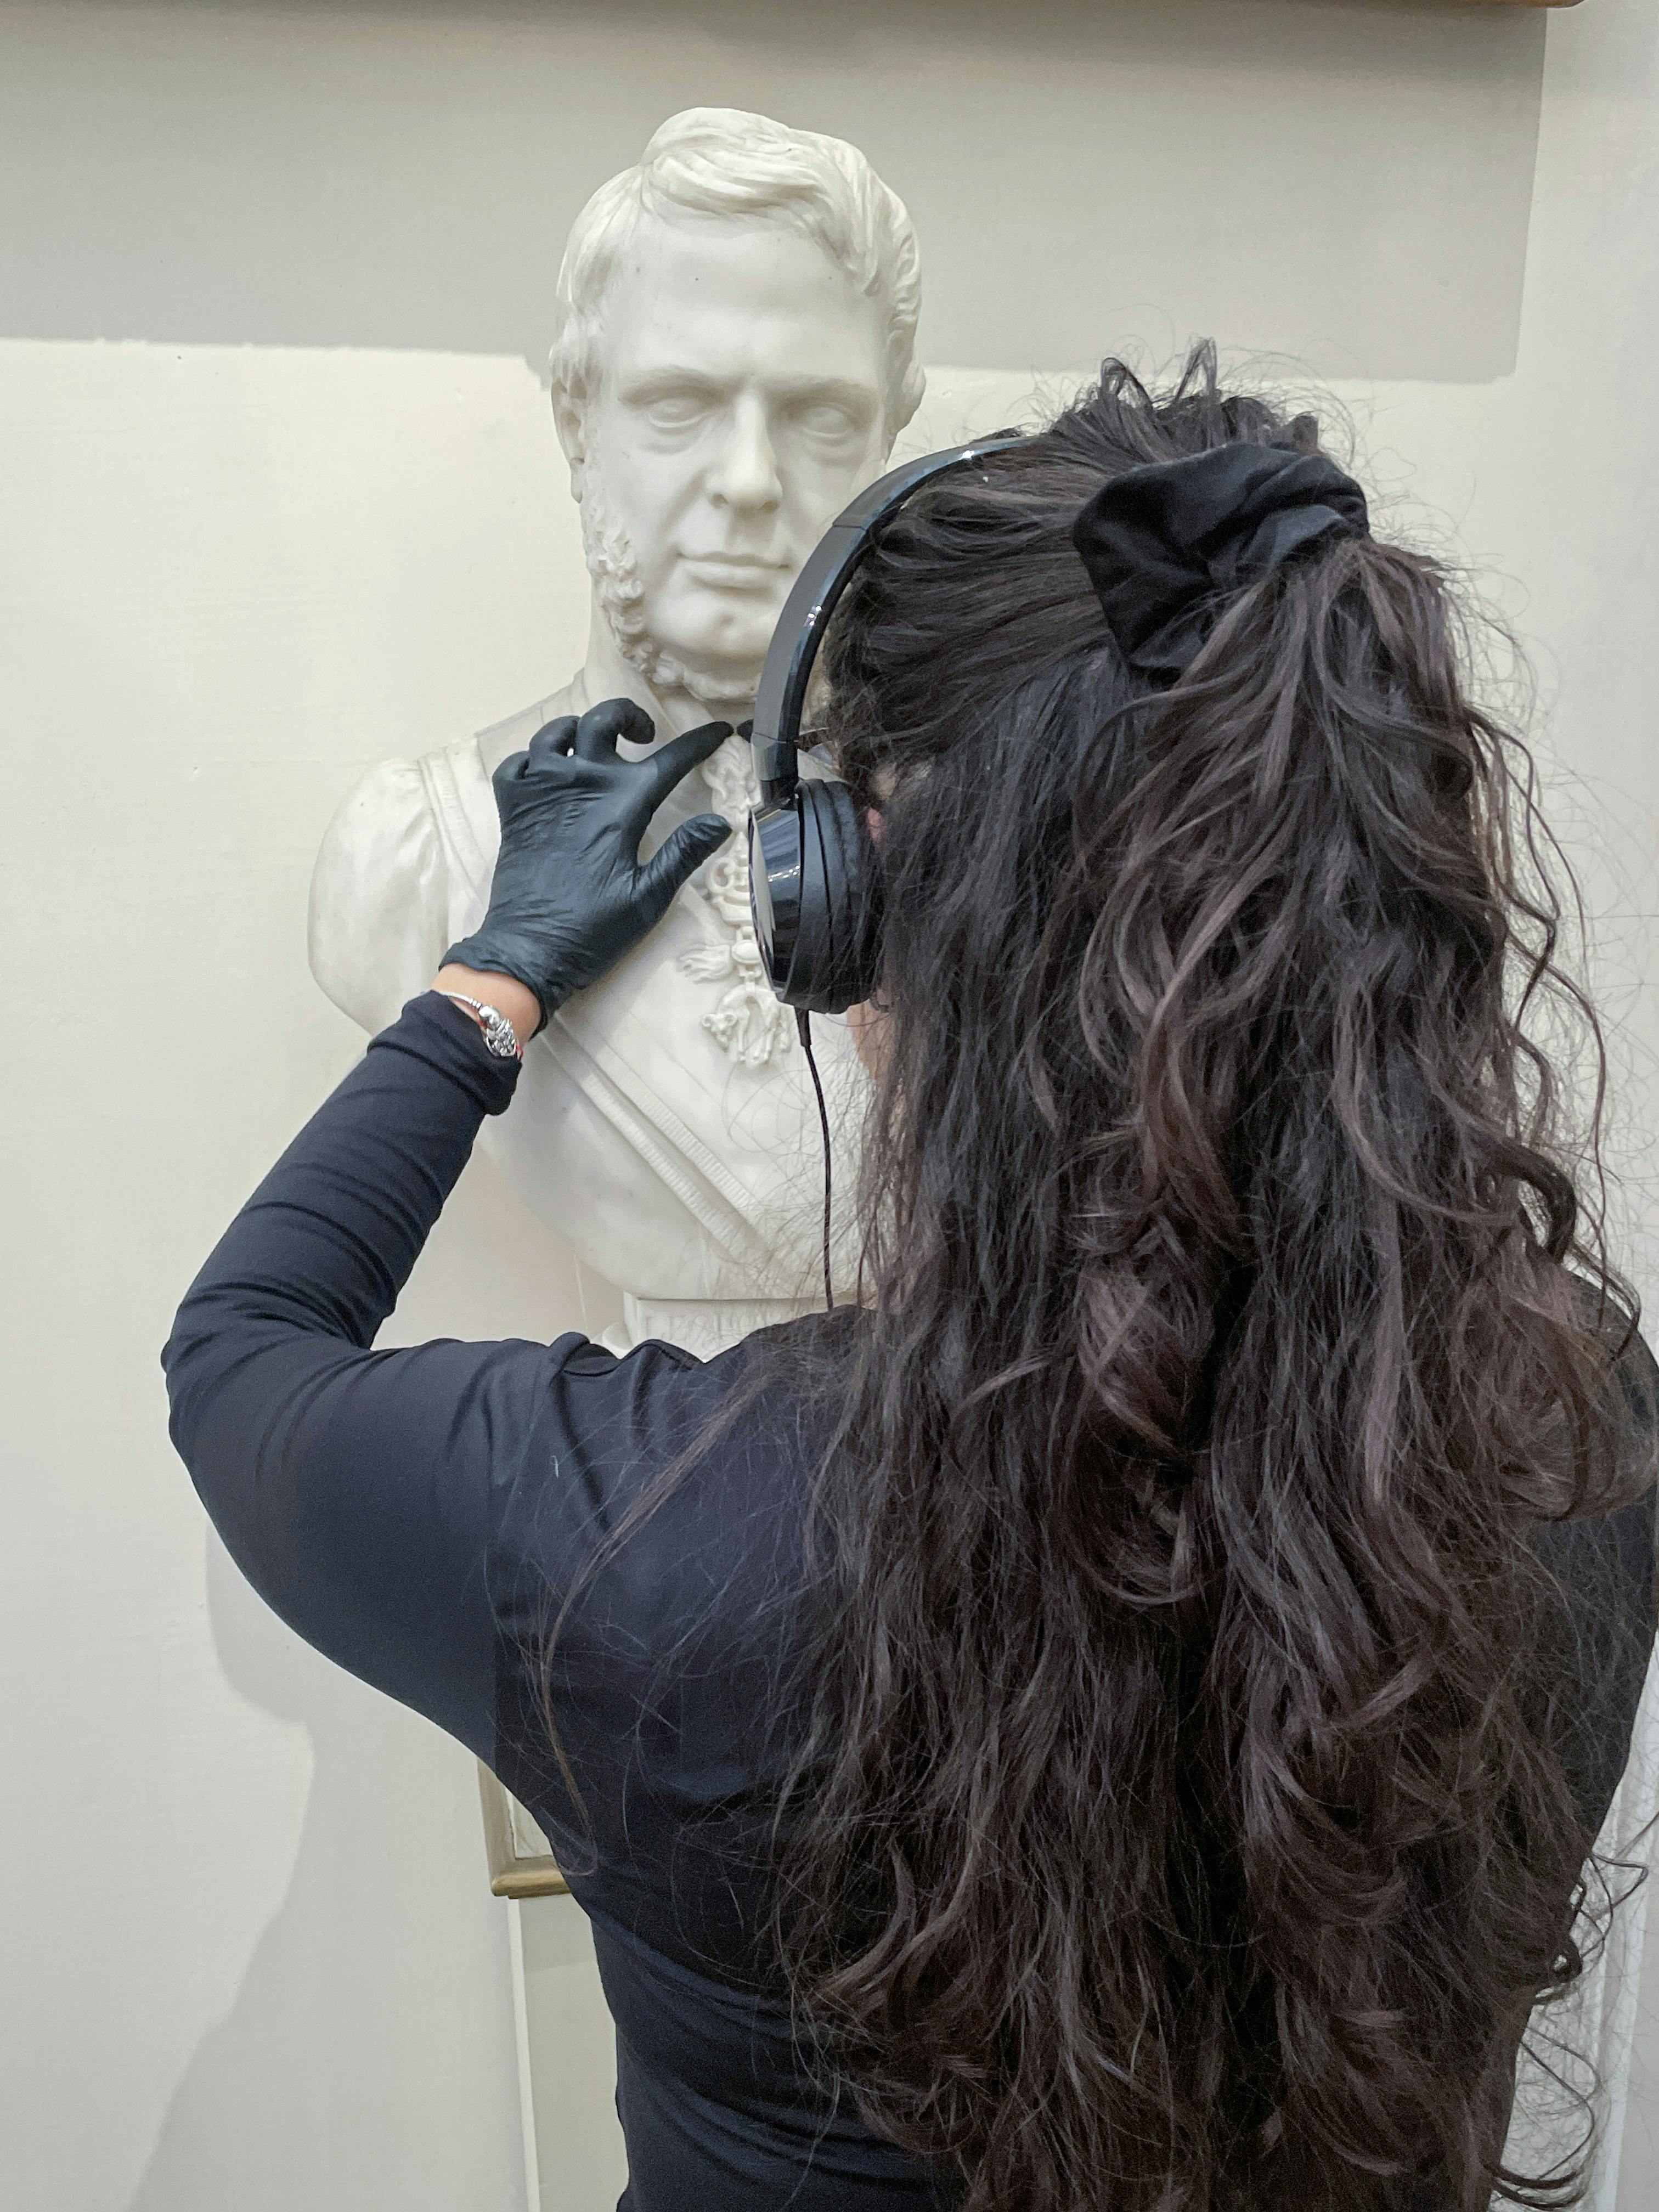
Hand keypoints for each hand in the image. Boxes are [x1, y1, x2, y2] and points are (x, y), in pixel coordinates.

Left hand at [439, 698, 733, 1032]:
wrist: (528, 950)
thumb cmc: (592, 930)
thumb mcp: (650, 898)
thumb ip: (684, 853)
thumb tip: (721, 822)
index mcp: (620, 806)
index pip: (669, 760)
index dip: (699, 743)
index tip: (717, 733)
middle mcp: (578, 785)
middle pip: (603, 720)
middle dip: (629, 716)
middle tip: (644, 737)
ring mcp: (539, 791)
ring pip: (556, 733)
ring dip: (580, 731)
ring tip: (594, 749)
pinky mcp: (512, 808)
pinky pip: (517, 762)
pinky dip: (534, 760)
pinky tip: (549, 775)